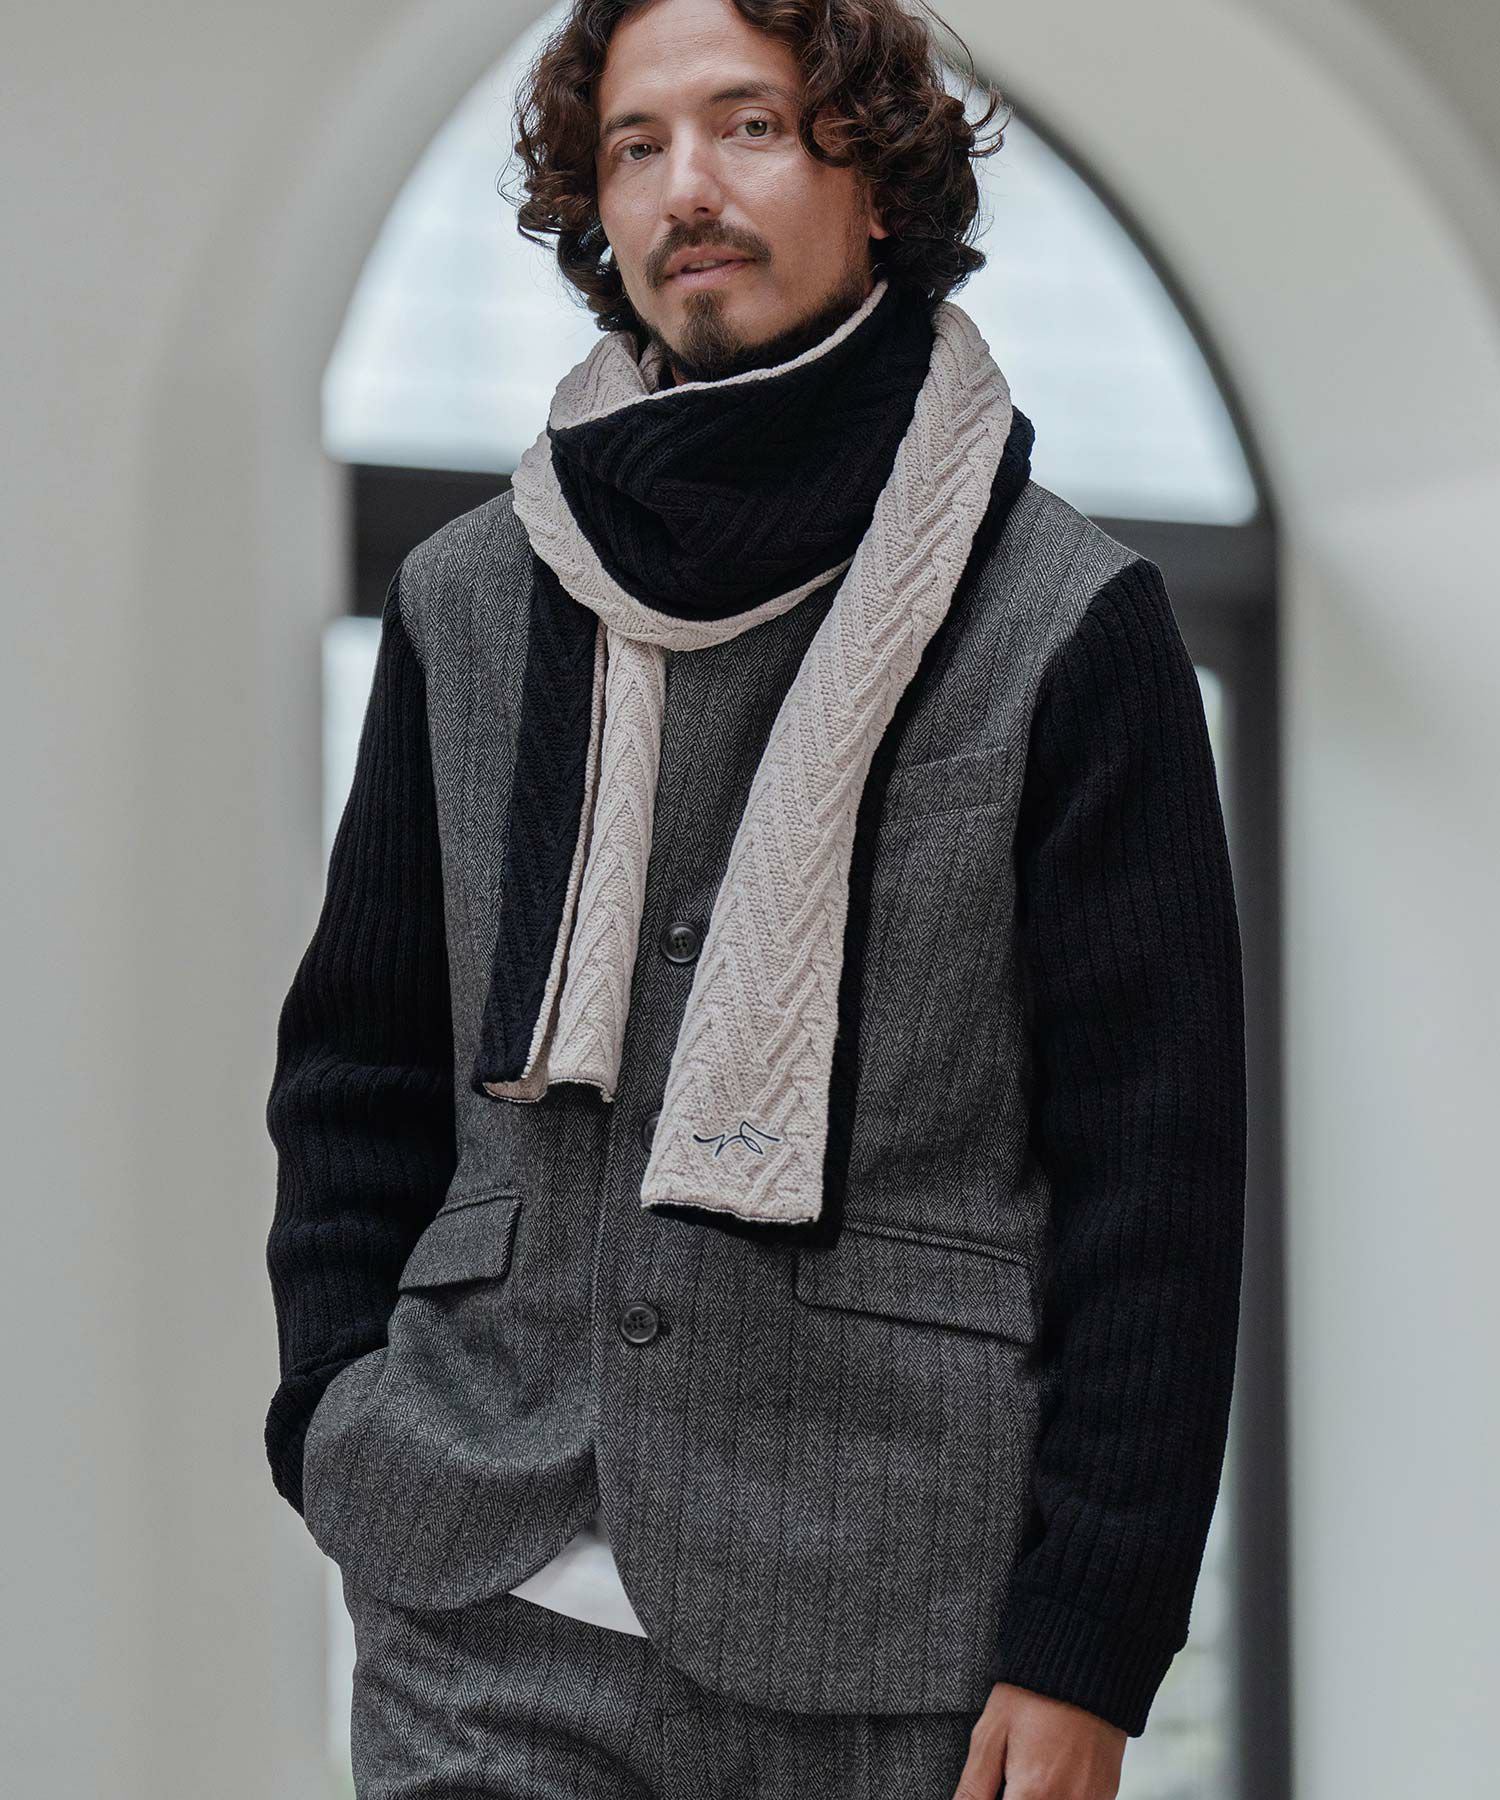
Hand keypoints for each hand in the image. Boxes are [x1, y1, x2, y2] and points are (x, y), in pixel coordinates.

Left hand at [951, 1681, 1126, 1798]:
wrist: (1085, 1665)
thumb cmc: (1036, 1692)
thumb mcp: (991, 1733)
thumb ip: (974, 1787)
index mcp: (1034, 1793)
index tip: (996, 1789)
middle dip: (1016, 1796)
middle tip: (1011, 1778)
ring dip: (1038, 1795)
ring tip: (1031, 1771)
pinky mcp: (1106, 1793)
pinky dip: (1060, 1794)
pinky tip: (1052, 1771)